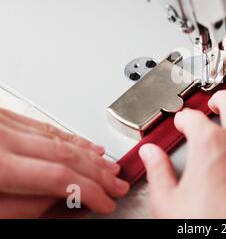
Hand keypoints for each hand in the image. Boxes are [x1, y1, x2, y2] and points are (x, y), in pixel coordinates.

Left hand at [0, 108, 128, 217]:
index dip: (88, 191)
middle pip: (64, 154)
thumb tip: (65, 201)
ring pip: (59, 137)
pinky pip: (45, 125)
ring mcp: (4, 122)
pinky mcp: (4, 116)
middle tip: (117, 185)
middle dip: (97, 173)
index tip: (105, 202)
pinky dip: (70, 137)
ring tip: (109, 168)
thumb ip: (26, 206)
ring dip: (89, 155)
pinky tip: (86, 144)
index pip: (58, 176)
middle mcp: (2, 136)